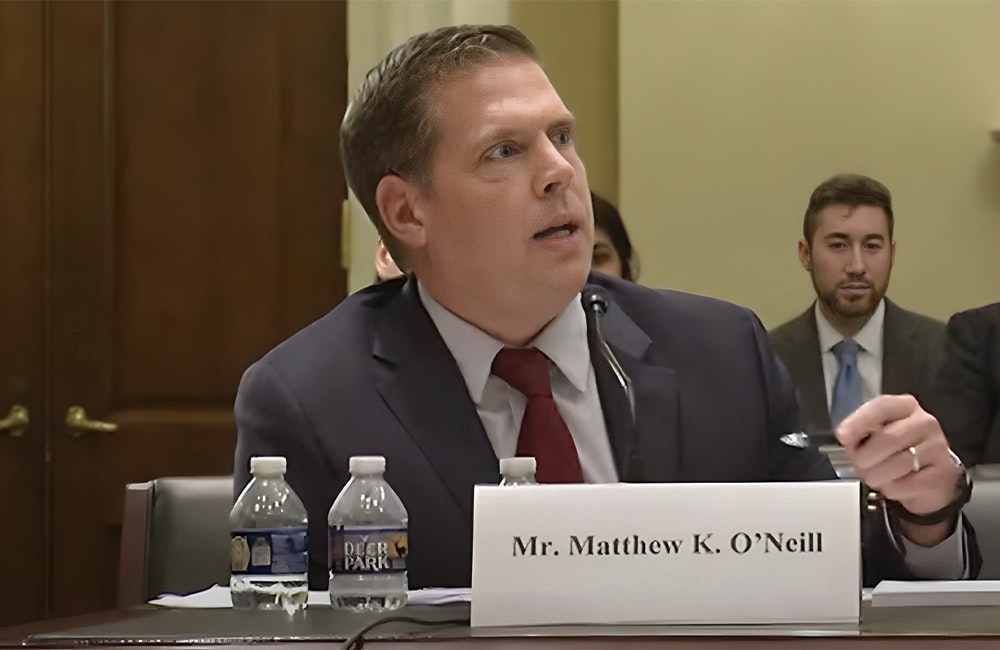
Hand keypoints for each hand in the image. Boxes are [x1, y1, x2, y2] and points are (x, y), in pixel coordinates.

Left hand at [836, 394, 961, 544]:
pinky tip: (895, 485)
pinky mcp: (943, 474)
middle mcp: (925, 423)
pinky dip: (893, 489)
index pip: (881, 407)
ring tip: (875, 476)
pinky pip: (907, 484)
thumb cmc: (896, 453)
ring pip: (898, 463)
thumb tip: (846, 437)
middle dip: (865, 456)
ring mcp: (937, 448)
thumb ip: (859, 432)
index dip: (859, 421)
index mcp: (905, 407)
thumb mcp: (875, 436)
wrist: (926, 480)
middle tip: (858, 465)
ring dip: (877, 475)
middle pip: (887, 437)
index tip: (843, 435)